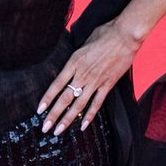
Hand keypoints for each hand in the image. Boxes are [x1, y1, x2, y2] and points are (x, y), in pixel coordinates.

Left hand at [36, 20, 141, 135]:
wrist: (125, 36)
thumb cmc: (104, 34)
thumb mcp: (82, 43)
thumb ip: (74, 56)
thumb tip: (69, 62)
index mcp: (74, 62)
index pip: (56, 85)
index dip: (47, 99)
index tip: (39, 110)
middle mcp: (83, 74)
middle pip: (65, 98)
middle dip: (53, 115)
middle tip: (45, 128)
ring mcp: (96, 81)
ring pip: (79, 104)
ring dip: (68, 119)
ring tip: (58, 131)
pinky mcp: (108, 84)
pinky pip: (97, 103)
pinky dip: (89, 115)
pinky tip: (83, 126)